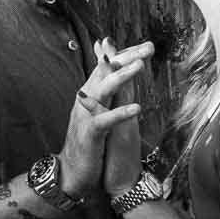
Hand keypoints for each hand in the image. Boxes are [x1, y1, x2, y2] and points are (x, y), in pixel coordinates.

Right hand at [60, 37, 152, 198]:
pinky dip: (120, 113)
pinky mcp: (89, 134)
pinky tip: (137, 108)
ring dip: (122, 76)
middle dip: (127, 57)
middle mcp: (87, 99)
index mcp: (91, 93)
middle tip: (148, 47)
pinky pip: (104, 120)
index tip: (147, 45)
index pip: (108, 67)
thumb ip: (103, 89)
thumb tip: (108, 69)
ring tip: (140, 66)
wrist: (71, 173)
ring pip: (104, 90)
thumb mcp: (97, 111)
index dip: (127, 54)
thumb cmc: (88, 141)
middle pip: (106, 72)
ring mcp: (86, 115)